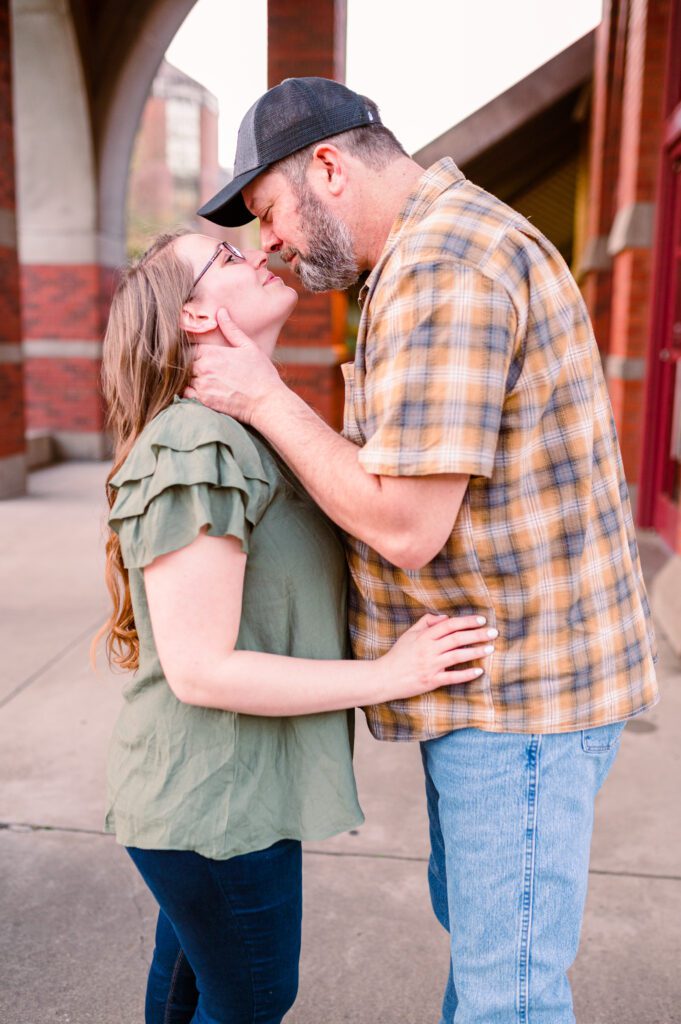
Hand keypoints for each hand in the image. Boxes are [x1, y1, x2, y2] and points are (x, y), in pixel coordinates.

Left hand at [184, 308, 281, 423]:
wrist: (267, 401)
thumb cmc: (261, 373)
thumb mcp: (249, 347)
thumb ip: (231, 329)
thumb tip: (221, 311)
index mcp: (212, 353)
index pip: (188, 348)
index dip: (194, 351)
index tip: (202, 355)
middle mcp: (203, 369)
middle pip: (184, 363)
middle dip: (191, 364)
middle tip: (203, 368)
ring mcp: (202, 386)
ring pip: (184, 379)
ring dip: (190, 378)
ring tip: (204, 379)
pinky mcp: (204, 402)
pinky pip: (186, 394)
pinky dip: (190, 391)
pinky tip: (202, 390)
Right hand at [377, 614, 494, 700]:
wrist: (384, 677)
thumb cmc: (397, 655)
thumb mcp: (409, 634)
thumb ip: (426, 622)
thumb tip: (445, 617)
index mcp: (424, 637)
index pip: (449, 625)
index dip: (466, 622)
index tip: (481, 620)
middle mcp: (429, 650)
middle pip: (457, 639)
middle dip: (477, 634)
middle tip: (493, 632)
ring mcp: (430, 666)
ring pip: (457, 656)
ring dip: (475, 651)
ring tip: (490, 648)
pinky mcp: (431, 681)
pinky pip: (452, 677)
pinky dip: (466, 674)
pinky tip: (479, 671)